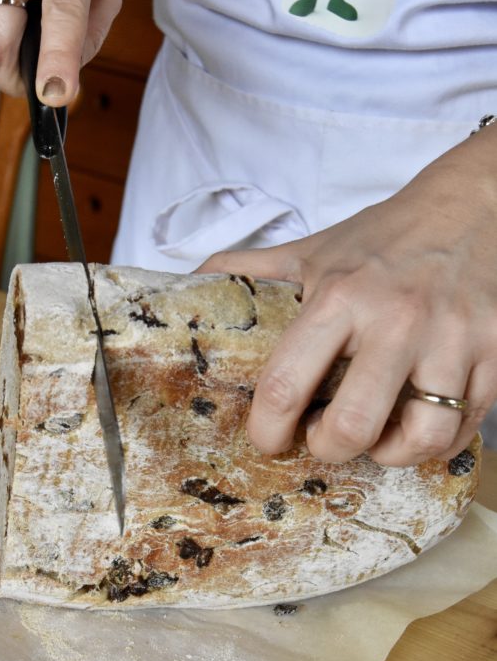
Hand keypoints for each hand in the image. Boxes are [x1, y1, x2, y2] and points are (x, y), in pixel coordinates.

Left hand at [197, 127, 496, 466]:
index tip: (267, 440)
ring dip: (389, 455)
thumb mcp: (314, 248)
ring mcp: (451, 340)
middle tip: (323, 439)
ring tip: (376, 441)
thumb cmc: (384, 237)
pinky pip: (464, 428)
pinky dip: (436, 444)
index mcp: (340, 296)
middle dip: (327, 448)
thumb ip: (253, 270)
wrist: (473, 205)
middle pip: (351, 426)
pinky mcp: (494, 353)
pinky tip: (418, 429)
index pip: (286, 384)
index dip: (267, 430)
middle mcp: (396, 320)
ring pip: (420, 437)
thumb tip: (192, 281)